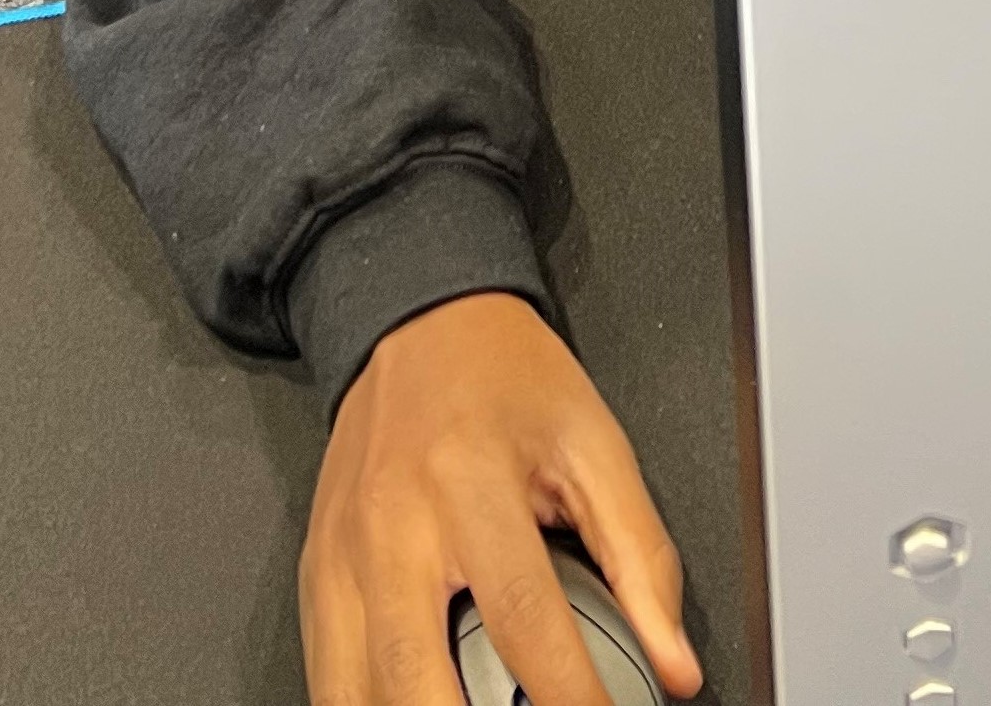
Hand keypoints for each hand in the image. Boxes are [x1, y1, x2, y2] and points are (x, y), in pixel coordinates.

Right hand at [299, 290, 701, 705]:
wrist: (420, 322)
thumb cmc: (508, 378)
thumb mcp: (595, 443)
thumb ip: (641, 557)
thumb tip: (676, 665)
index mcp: (471, 482)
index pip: (524, 620)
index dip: (572, 698)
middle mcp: (393, 529)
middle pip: (415, 682)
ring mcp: (341, 559)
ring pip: (355, 696)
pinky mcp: (314, 579)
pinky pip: (328, 680)